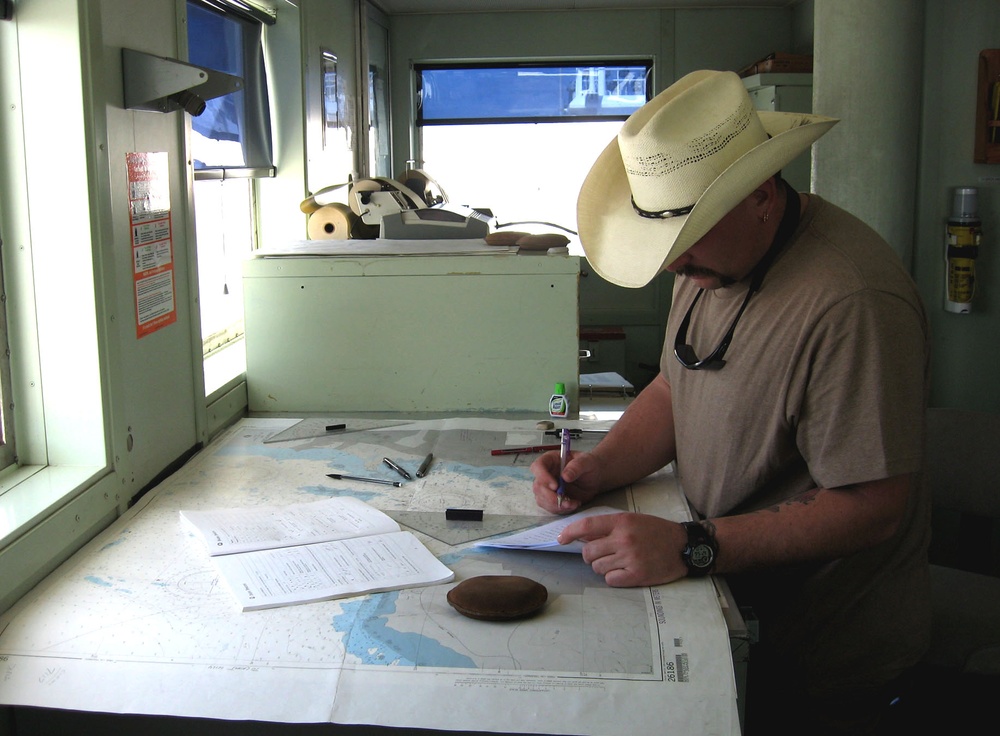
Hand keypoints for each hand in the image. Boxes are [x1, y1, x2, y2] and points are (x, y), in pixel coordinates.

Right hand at [530, 450, 602, 513]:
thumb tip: (565, 476)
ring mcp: (548, 488)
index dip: (542, 477)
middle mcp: (546, 474)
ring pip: (542, 499)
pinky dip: (561, 509)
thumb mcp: (586, 461)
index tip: (555, 486)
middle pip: (538, 486)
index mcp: (550, 460)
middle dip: (550, 496)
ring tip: (572, 504)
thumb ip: (576, 466)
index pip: (538, 466)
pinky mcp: (552, 499)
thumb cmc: (589, 465)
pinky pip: (550, 507)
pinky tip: (573, 504)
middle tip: (565, 501)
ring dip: (556, 505)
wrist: (595, 477)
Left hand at [558, 512, 687, 586]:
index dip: (570, 532)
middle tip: (602, 555)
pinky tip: (624, 572)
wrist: (684, 546)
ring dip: (602, 567)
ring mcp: (630, 558)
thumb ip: (609, 527)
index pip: (587, 525)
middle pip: (588, 552)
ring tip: (617, 562)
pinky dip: (613, 577)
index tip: (561, 539)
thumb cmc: (657, 532)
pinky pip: (610, 579)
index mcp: (621, 522)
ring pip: (597, 567)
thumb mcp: (633, 520)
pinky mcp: (636, 575)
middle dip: (590, 556)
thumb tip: (583, 536)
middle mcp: (623, 539)